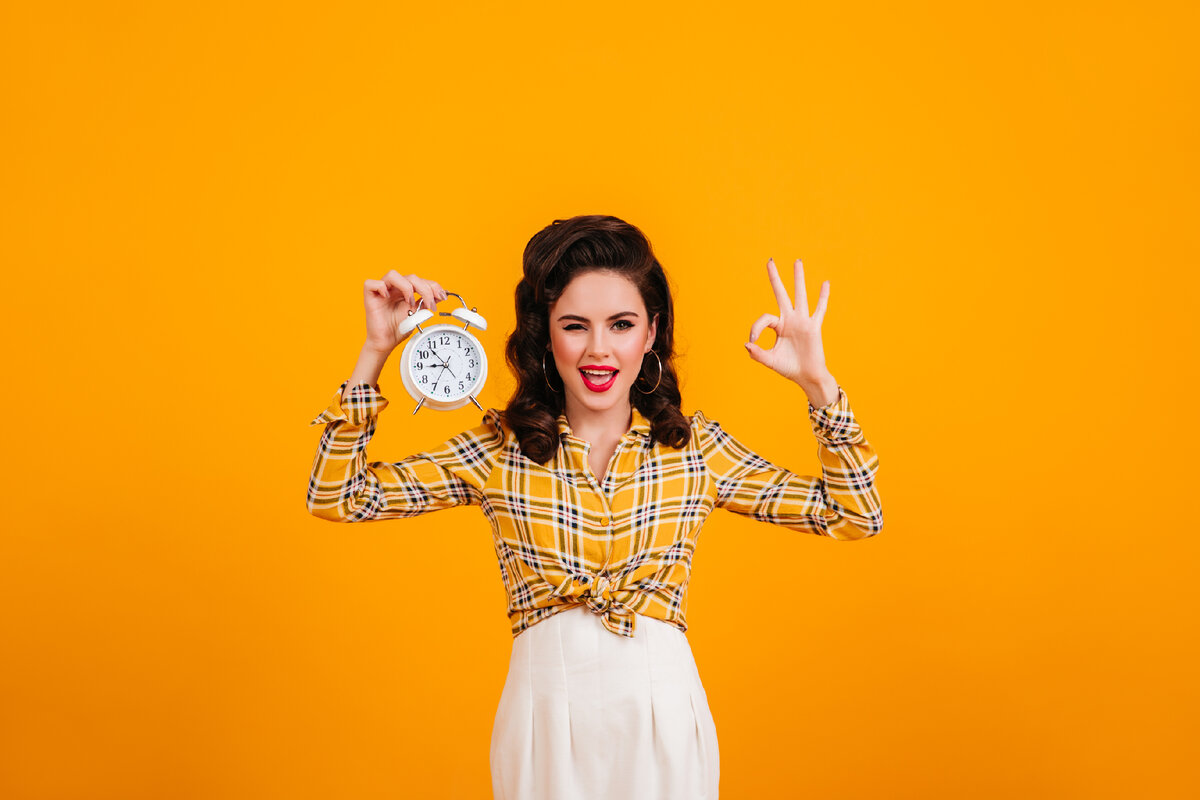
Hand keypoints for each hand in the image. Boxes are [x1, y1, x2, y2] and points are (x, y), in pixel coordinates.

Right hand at [361, 271, 446, 353]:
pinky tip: (388, 298)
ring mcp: (381, 291)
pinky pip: (371, 283)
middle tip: (431, 305)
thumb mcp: (418, 314)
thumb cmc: (398, 329)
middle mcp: (394, 288)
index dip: (433, 286)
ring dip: (406, 287)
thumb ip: (426, 302)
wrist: (386, 343)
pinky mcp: (370, 297)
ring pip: (392, 275)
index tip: (442, 297)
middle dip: (425, 289)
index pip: (420, 280)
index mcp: (405, 290)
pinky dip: (381, 287)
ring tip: (410, 302)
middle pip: (411, 277)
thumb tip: (441, 295)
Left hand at [744, 258, 830, 384]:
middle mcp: (790, 320)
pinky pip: (819, 309)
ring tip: (797, 261)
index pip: (765, 319)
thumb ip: (758, 354)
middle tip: (770, 260)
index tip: (752, 340)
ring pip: (800, 295)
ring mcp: (803, 321)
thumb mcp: (770, 361)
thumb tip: (747, 344)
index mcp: (778, 326)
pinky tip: (825, 283)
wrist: (807, 376)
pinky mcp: (814, 327)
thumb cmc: (789, 368)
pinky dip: (823, 297)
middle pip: (781, 294)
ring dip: (798, 278)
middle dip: (775, 278)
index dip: (755, 328)